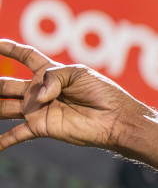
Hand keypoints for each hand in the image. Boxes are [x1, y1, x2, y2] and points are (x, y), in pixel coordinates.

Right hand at [0, 40, 151, 153]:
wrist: (117, 119)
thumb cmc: (103, 93)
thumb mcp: (78, 74)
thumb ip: (52, 77)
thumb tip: (36, 95)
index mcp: (49, 72)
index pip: (23, 55)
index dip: (7, 47)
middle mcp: (38, 90)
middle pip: (4, 83)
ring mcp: (36, 109)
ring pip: (2, 106)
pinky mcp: (40, 127)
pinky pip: (15, 134)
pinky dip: (1, 141)